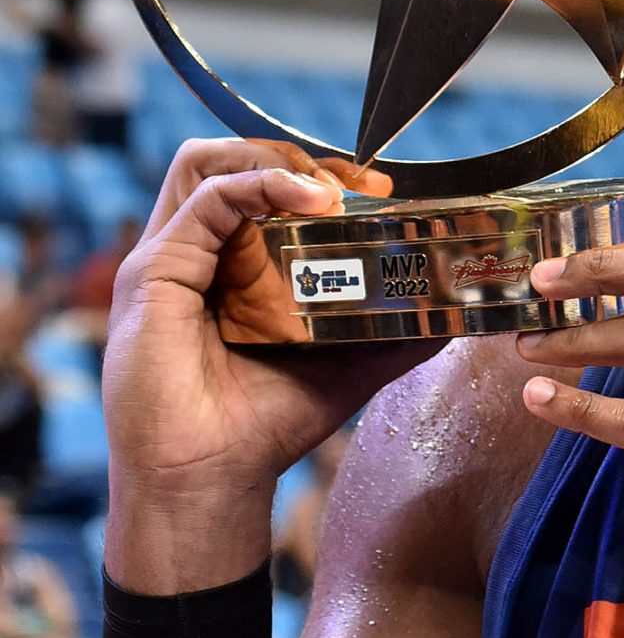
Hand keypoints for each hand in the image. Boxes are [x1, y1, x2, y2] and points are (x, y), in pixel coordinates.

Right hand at [104, 138, 437, 591]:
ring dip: (274, 159)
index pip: (255, 185)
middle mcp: (192, 255)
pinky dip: (260, 185)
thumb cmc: (262, 428)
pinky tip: (310, 202)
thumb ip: (393, 337)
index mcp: (225, 268)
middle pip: (227, 160)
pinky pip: (207, 199)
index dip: (313, 175)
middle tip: (356, 184)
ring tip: (328, 190)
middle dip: (296, 156)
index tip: (375, 192)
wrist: (209, 481)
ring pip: (206, 164)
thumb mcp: (346, 368)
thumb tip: (452, 315)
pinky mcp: (156, 271)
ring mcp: (168, 258)